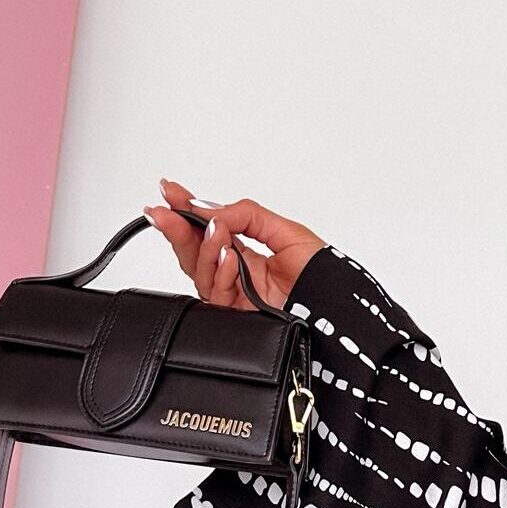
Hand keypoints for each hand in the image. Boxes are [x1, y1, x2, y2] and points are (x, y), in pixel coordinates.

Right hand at [142, 179, 325, 311]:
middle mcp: (240, 275)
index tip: (170, 191)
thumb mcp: (288, 232)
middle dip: (177, 229)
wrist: (343, 313)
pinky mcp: (239, 316)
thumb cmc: (328, 277)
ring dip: (204, 248)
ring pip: (199, 272)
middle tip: (164, 211)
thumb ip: (248, 215)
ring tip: (218, 233)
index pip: (211, 231)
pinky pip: (215, 293)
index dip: (188, 211)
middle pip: (195, 252)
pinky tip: (231, 258)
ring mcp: (238, 296)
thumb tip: (210, 208)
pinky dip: (220, 272)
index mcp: (251, 254)